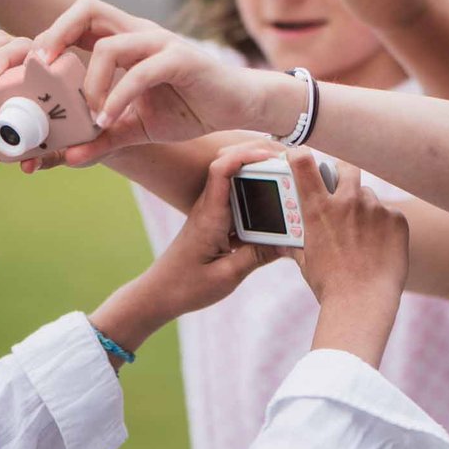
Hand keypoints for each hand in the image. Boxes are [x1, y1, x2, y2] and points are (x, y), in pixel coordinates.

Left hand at [28, 0, 278, 169]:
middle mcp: (138, 32)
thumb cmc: (189, 109)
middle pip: (87, 9)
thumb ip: (102, 138)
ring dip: (90, 82)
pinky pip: (142, 71)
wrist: (239, 107)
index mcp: (124, 40)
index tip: (27, 71)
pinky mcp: (182, 59)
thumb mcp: (136, 128)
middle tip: (40, 71)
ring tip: (88, 115)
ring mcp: (160, 42)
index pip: (78, 22)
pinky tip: (110, 119)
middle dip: (55, 35)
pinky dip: (119, 96)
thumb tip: (66, 159)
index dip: (48, 37)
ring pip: (110, 44)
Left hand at [140, 142, 284, 315]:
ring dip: (260, 178)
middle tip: (288, 165)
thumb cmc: (186, 285)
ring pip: (237, 184)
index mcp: (210, 215)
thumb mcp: (227, 276)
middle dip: (260, 160)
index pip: (221, 169)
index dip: (245, 155)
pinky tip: (274, 209)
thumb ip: (258, 256)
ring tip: (287, 181)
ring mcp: (213, 213)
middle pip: (232, 168)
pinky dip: (256, 199)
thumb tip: (289, 241)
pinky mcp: (217, 223)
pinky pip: (238, 202)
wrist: (159, 293)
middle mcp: (210, 207)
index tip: (270, 155)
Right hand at [284, 148, 408, 367]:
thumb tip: (285, 240)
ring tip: (363, 237)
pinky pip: (389, 214)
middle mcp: (347, 201)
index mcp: (319, 209)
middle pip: (346, 169)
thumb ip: (297, 241)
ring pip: (369, 197)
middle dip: (343, 176)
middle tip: (342, 191)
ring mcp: (375, 209)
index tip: (300, 156)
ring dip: (364, 209)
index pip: (304, 163)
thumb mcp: (305, 260)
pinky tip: (380, 247)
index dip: (301, 154)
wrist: (362, 303)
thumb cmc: (329, 284)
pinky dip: (384, 226)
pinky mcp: (397, 220)